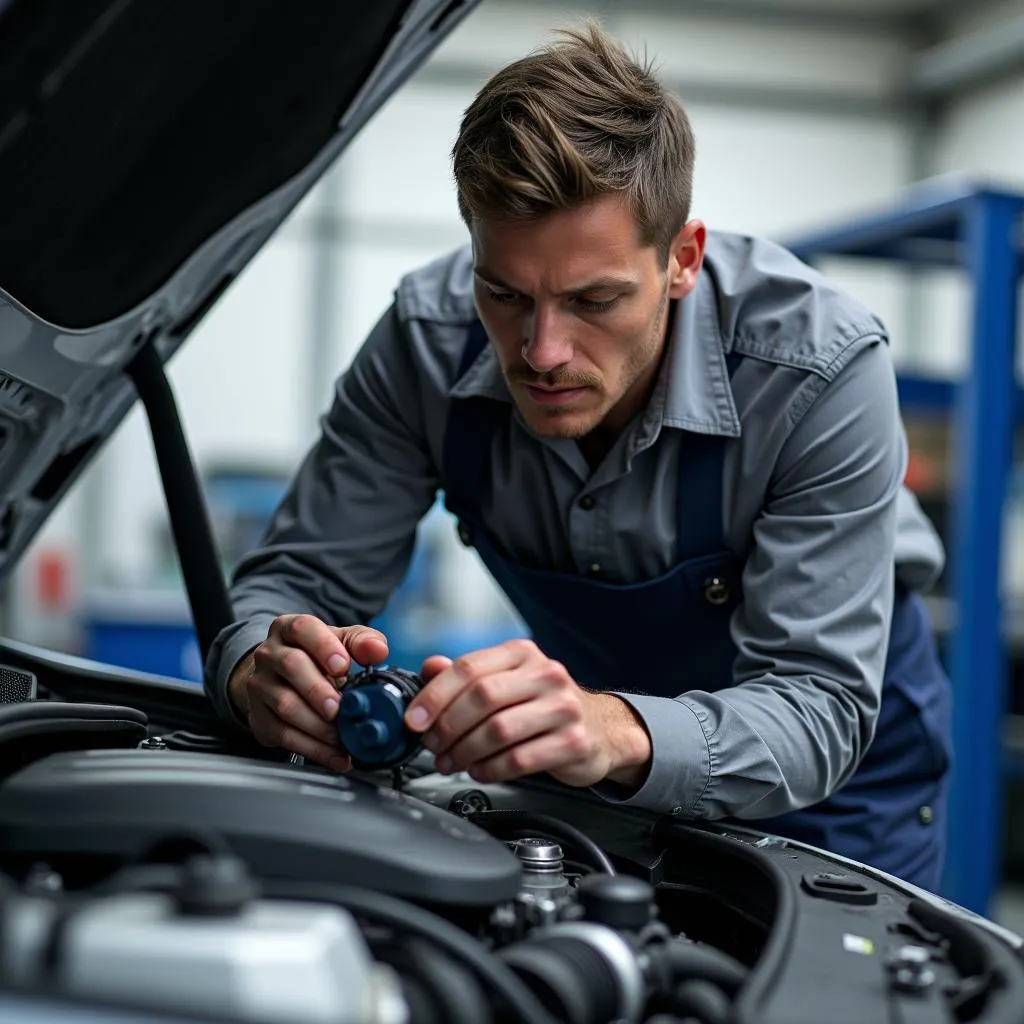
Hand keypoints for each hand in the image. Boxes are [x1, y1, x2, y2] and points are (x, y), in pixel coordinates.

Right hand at [228, 614, 388, 770]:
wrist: (281, 679)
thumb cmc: (315, 657)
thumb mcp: (340, 642)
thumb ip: (362, 642)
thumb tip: (378, 650)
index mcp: (288, 629)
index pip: (302, 628)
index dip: (324, 646)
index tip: (343, 665)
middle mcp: (269, 655)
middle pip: (291, 666)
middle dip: (319, 690)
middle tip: (339, 708)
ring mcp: (260, 687)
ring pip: (285, 705)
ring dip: (318, 725)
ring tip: (342, 734)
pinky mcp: (259, 718)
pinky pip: (284, 735)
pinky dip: (314, 749)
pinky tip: (335, 755)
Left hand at [404, 639, 650, 787]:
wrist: (602, 729)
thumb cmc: (544, 705)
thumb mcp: (507, 681)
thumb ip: (467, 675)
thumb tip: (428, 667)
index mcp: (522, 654)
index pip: (469, 668)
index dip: (435, 696)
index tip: (414, 720)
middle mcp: (546, 674)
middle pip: (482, 698)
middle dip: (447, 727)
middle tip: (432, 745)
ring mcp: (563, 708)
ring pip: (498, 730)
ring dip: (465, 752)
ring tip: (451, 762)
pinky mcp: (574, 742)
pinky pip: (519, 759)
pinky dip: (490, 769)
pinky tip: (479, 770)